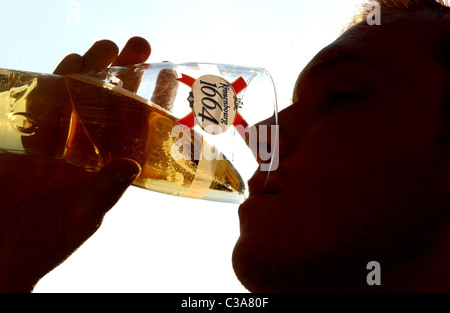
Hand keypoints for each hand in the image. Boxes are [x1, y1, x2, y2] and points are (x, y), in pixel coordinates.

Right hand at [0, 37, 150, 291]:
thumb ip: (105, 192)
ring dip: (91, 71)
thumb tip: (131, 165)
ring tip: (107, 49)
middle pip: (108, 104)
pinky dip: (52, 85)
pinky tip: (69, 65)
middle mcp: (85, 149)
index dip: (152, 104)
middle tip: (139, 47)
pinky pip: (40, 105)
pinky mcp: (25, 138)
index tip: (168, 78)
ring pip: (76, 97)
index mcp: (106, 167)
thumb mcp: (82, 219)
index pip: (135, 129)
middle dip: (123, 74)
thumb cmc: (46, 243)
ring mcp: (55, 141)